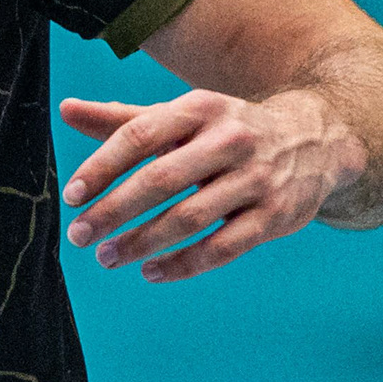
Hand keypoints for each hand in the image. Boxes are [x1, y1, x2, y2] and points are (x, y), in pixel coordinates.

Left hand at [58, 89, 364, 281]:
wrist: (317, 140)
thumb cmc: (227, 130)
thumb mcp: (183, 116)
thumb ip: (124, 119)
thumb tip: (65, 109)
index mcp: (201, 109)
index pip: (140, 136)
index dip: (102, 166)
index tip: (72, 196)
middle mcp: (231, 140)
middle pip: (161, 180)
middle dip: (114, 211)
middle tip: (78, 235)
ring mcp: (257, 180)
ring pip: (190, 218)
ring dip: (142, 242)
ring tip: (106, 257)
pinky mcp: (276, 216)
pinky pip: (223, 248)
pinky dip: (184, 264)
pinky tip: (151, 272)